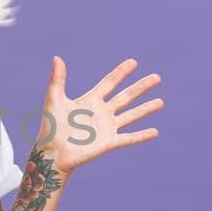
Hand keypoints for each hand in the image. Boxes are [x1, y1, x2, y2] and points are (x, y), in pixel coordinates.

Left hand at [34, 55, 163, 175]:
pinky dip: (142, 135)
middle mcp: (102, 113)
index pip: (109, 83)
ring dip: (146, 109)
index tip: (134, 62)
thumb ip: (57, 79)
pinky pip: (129, 138)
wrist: (52, 153)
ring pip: (131, 115)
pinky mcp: (109, 143)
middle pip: (126, 96)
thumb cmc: (50, 127)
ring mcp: (107, 128)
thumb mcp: (54, 99)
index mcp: (90, 101)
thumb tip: (57, 58)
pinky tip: (155, 131)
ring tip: (160, 102)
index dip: (121, 72)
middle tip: (157, 77)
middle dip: (141, 87)